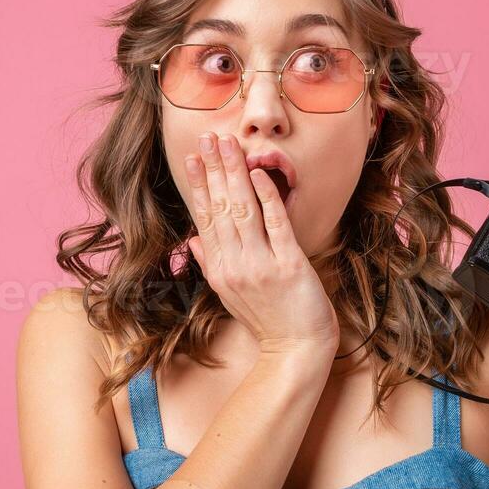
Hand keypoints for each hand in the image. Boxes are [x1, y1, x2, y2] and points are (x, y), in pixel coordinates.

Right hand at [181, 131, 338, 356]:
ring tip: (228, 145)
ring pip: (242, 211)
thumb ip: (210, 264)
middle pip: (220, 208)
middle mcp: (235, 265)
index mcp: (219, 270)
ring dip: (234, 174)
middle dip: (213, 169)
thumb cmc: (268, 322)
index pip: (204, 218)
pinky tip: (259, 174)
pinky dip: (267, 197)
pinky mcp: (288, 266)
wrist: (295, 352)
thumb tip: (192, 240)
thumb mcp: (229, 296)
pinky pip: (275, 224)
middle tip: (208, 137)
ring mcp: (261, 265)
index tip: (192, 157)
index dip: (198, 186)